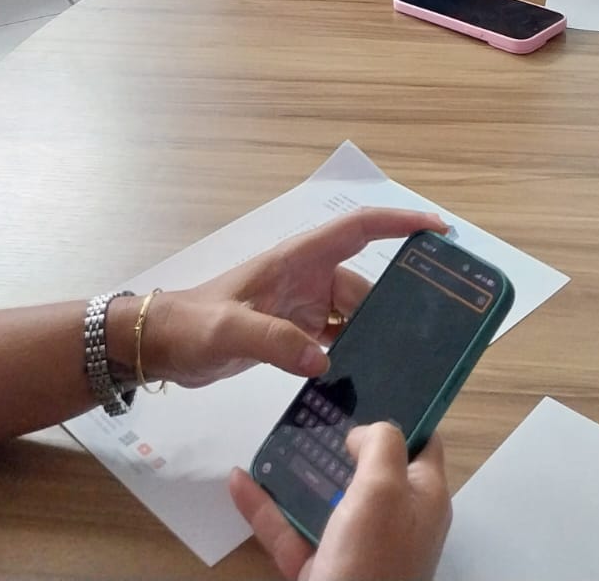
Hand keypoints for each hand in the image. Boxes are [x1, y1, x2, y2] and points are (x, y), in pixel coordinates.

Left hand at [138, 208, 446, 388]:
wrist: (160, 344)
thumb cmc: (192, 325)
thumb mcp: (229, 331)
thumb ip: (275, 343)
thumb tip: (326, 362)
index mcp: (297, 259)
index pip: (358, 228)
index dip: (399, 222)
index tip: (438, 228)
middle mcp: (306, 277)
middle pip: (364, 282)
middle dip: (395, 300)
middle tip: (429, 327)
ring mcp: (301, 305)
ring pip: (353, 313)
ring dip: (373, 332)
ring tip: (403, 358)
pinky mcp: (292, 332)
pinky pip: (335, 337)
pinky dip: (351, 352)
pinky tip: (365, 375)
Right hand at [230, 423, 450, 580]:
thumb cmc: (372, 566)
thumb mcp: (385, 489)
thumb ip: (381, 444)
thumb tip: (364, 431)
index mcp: (424, 498)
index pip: (421, 442)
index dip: (401, 411)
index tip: (370, 383)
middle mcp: (393, 521)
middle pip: (367, 468)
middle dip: (338, 438)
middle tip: (312, 406)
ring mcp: (356, 548)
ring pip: (325, 497)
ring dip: (298, 468)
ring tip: (274, 436)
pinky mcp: (321, 571)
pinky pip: (291, 530)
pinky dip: (266, 507)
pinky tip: (242, 481)